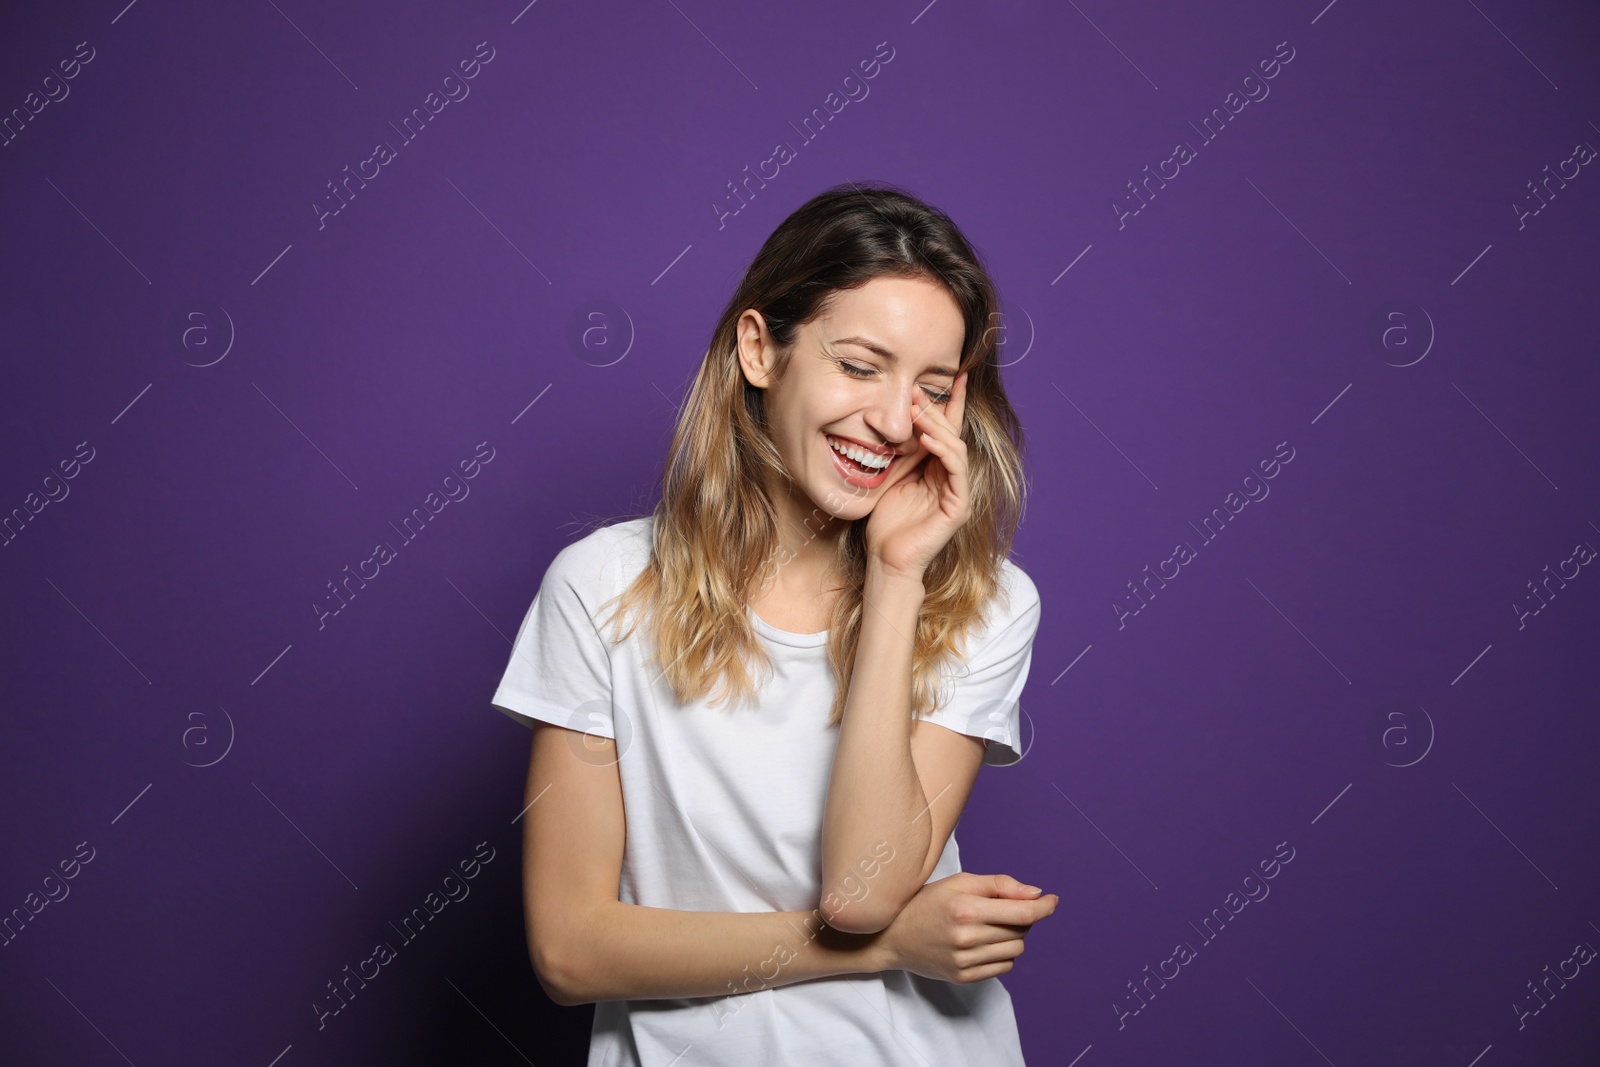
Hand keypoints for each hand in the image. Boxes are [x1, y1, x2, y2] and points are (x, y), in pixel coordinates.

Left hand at [864, 371, 972, 580]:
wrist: (886, 558)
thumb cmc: (885, 521)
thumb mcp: (891, 476)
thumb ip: (901, 450)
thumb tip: (896, 416)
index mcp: (937, 469)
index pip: (947, 430)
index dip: (950, 402)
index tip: (950, 375)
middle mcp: (951, 478)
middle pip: (951, 434)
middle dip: (936, 409)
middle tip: (916, 389)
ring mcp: (958, 493)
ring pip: (955, 448)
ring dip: (937, 426)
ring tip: (917, 411)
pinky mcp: (958, 507)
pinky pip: (956, 471)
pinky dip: (944, 451)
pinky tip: (927, 438)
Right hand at [875, 871, 1057, 982]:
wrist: (892, 937)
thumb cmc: (927, 903)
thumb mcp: (959, 883)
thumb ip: (999, 885)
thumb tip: (1036, 894)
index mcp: (965, 909)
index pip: (1022, 912)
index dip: (1044, 907)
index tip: (1053, 900)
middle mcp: (966, 938)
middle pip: (1021, 930)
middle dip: (1021, 916)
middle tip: (1001, 908)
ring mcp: (965, 962)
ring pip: (1016, 950)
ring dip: (1012, 936)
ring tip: (989, 925)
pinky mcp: (964, 978)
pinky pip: (1004, 967)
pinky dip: (1002, 953)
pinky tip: (983, 942)